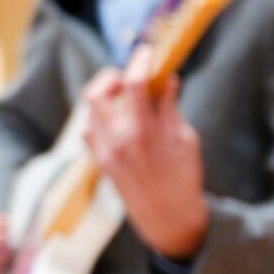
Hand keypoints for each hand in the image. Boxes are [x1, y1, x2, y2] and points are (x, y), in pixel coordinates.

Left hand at [82, 51, 208, 261]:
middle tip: (129, 76)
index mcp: (142, 130)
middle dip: (111, 78)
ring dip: (105, 97)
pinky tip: (119, 120)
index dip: (139, 61)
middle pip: (97, 92)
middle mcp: (115, 138)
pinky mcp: (100, 161)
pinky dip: (100, 118)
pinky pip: (89, 130)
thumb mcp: (185, 139)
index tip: (146, 52)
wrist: (169, 220)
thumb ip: (169, 107)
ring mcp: (103, 151)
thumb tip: (165, 78)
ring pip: (90, 110)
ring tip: (126, 98)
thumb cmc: (184, 178)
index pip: (132, 82)